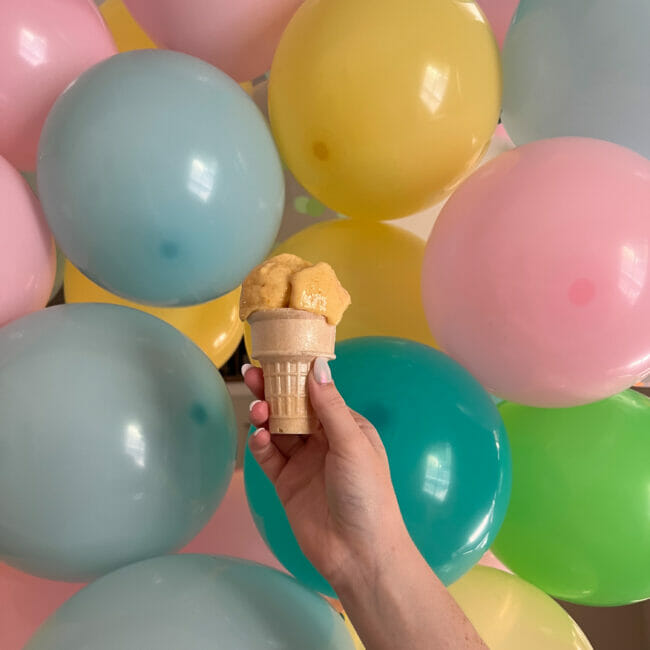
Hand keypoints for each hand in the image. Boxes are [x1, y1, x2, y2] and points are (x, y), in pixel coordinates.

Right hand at [244, 357, 409, 589]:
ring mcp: (304, 462)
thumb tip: (316, 366)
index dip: (297, 376)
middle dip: (274, 391)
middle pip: (294, 409)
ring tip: (257, 410)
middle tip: (252, 375)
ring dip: (266, 416)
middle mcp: (324, 440)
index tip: (276, 358)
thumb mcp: (352, 444)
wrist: (358, 553)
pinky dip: (261, 445)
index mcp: (346, 427)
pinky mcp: (286, 483)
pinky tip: (259, 437)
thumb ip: (330, 406)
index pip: (317, 394)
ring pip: (279, 430)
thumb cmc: (366, 492)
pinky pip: (270, 458)